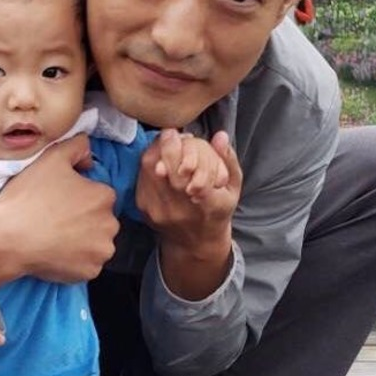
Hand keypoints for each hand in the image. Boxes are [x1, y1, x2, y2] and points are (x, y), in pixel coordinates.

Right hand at [0, 134, 118, 288]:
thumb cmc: (28, 196)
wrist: (5, 237)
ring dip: (82, 240)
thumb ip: (77, 145)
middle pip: (100, 220)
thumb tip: (89, 156)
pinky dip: (75, 260)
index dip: (79, 196)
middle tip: (55, 218)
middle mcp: (110, 225)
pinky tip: (55, 251)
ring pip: (96, 243)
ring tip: (54, 235)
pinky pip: (86, 264)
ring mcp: (100, 252)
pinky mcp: (89, 272)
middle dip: (84, 219)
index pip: (99, 195)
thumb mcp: (51, 157)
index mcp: (104, 196)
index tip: (59, 200)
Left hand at [137, 130, 241, 250]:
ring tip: (166, 142)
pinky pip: (141, 178)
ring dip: (156, 151)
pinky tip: (158, 156)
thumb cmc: (217, 210)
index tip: (184, 135)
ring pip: (149, 171)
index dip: (186, 153)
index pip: (194, 176)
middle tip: (172, 133)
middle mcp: (181, 210)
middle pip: (167, 171)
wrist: (195, 242)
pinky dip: (148, 163)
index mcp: (208, 205)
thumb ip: (229, 160)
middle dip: (168, 147)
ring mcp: (159, 210)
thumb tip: (220, 135)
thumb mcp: (233, 188)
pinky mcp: (144, 209)